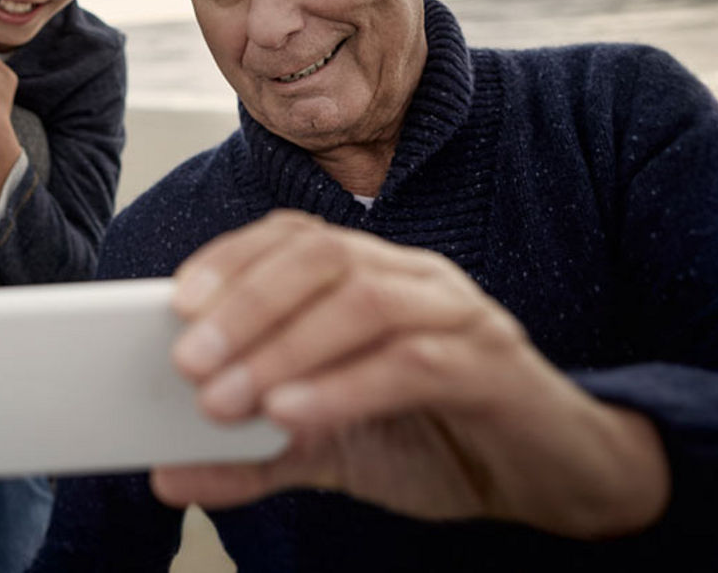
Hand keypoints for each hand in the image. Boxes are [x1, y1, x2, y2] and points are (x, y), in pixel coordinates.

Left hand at [156, 210, 668, 538]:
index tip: (174, 300)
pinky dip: (344, 386)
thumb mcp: (327, 449)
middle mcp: (412, 277)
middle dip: (245, 304)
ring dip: (284, 346)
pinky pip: (412, 362)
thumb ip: (252, 457)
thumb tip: (166, 479)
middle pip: (320, 258)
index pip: (293, 238)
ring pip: (362, 301)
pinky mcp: (492, 364)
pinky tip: (293, 413)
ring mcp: (457, 313)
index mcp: (371, 274)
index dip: (231, 260)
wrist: (551, 475)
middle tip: (186, 359)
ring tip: (225, 396)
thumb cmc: (435, 438)